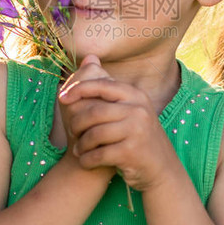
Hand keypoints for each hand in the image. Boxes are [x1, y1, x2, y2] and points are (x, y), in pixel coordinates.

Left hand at [57, 56, 181, 191]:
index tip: (62, 97)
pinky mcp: (132, 152)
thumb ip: (108, 86)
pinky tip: (86, 161)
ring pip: (95, 134)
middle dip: (77, 123)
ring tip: (78, 149)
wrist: (161, 167)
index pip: (102, 85)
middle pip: (94, 112)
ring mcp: (137, 131)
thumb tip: (89, 57)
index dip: (79, 89)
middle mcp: (139, 110)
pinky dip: (87, 159)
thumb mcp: (129, 107)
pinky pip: (99, 154)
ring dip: (81, 144)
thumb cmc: (137, 134)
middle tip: (71, 132)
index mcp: (135, 95)